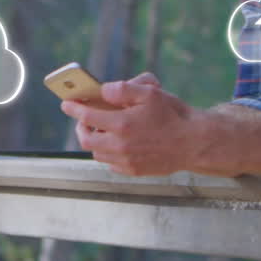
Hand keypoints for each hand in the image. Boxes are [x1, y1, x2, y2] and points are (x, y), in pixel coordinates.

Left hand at [60, 71, 195, 176]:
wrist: (193, 143)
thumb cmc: (173, 116)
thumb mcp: (150, 93)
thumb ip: (123, 89)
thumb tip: (104, 91)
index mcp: (121, 124)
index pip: (87, 116)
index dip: (74, 108)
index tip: (67, 104)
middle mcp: (120, 145)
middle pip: (86, 139)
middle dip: (81, 127)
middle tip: (84, 119)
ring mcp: (126, 161)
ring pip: (97, 153)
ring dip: (95, 141)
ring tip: (101, 131)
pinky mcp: (134, 170)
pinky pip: (112, 163)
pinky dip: (108, 153)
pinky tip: (117, 144)